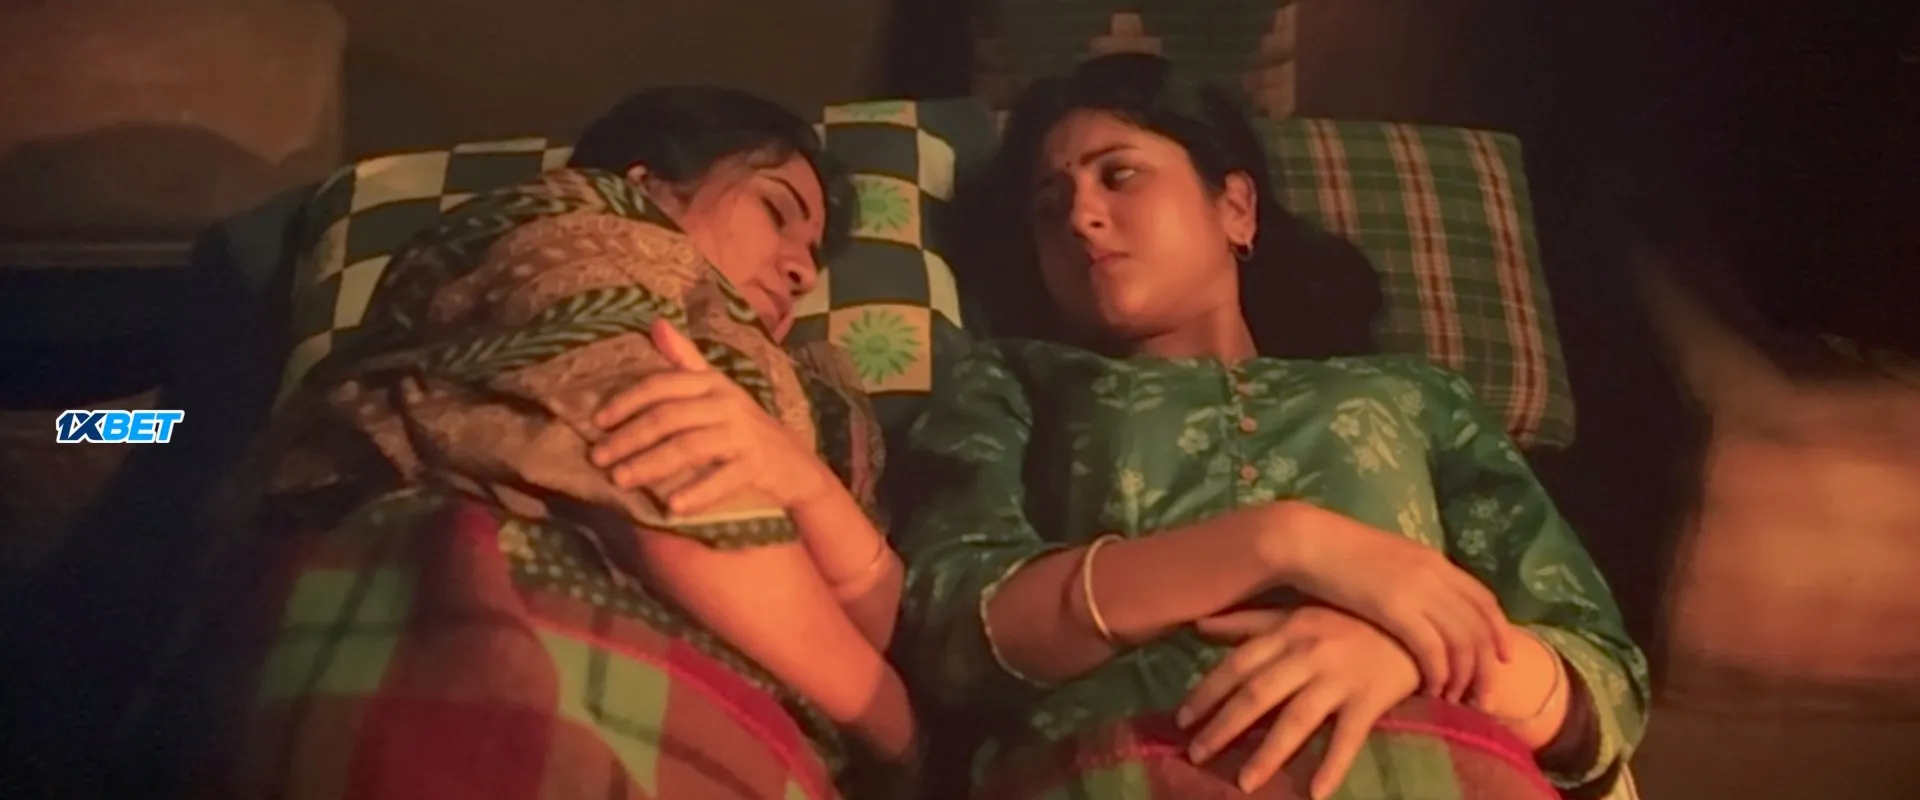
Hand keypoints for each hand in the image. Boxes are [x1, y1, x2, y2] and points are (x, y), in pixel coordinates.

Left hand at [590, 319, 828, 513]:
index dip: (626, 402)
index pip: (661, 386)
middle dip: (629, 438)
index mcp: (712, 382)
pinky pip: (722, 480)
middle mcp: (727, 403)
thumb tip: (656, 323)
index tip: (596, 423)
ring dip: (650, 465)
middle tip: (598, 459)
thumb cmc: (744, 426)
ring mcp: (744, 434)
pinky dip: (696, 493)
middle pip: (668, 418)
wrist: (795, 465)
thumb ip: (685, 360)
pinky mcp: (757, 465)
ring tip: (621, 480)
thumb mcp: (717, 389)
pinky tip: (671, 507)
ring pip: (688, 447)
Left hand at [1178, 605, 1418, 797]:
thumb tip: (1198, 624)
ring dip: (1267, 754)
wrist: (1416, 622)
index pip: (1237, 665)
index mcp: (1288, 631)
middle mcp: (1308, 653)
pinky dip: (1332, 766)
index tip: (1181, 719)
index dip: (1206, 692)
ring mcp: (1340, 677)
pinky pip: (1348, 738)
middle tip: (1196, 755)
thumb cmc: (1352, 617)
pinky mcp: (1370, 698)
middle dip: (1223, 727)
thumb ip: (1249, 621)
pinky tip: (1315, 794)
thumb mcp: (1298, 610)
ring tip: (1244, 783)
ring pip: (1296, 720)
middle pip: (1257, 695)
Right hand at [1266, 502, 1509, 702]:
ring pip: (1462, 642)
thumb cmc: (1338, 554)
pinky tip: (1431, 689)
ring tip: (1455, 698)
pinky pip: (1433, 649)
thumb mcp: (1389, 562)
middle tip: (1485, 695)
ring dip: (1463, 676)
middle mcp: (1435, 574)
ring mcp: (1417, 590)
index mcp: (1435, 561)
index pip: (1484, 600)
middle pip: (1480, 626)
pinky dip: (1438, 674)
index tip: (1504, 660)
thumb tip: (1425, 609)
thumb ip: (1413, 580)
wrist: (1307, 541)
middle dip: (1488, 666)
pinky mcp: (1395, 609)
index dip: (1500, 632)